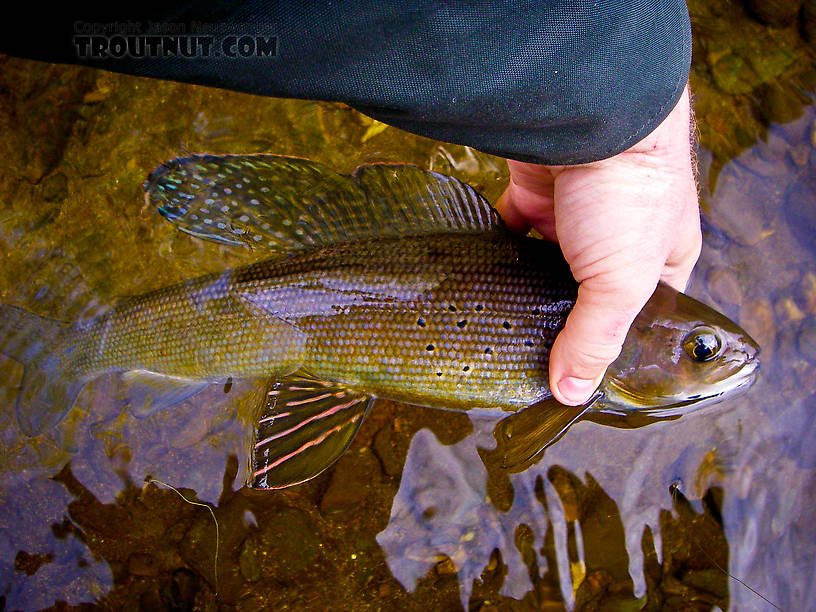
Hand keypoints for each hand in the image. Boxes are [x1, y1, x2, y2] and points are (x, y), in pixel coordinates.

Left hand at [496, 85, 700, 405]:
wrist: (588, 112)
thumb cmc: (629, 194)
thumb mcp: (623, 282)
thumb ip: (595, 338)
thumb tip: (572, 392)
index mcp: (660, 258)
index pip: (642, 316)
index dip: (617, 345)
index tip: (582, 376)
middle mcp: (618, 239)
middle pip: (586, 294)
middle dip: (561, 321)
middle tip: (531, 358)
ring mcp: (573, 217)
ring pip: (543, 267)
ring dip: (524, 291)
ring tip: (499, 328)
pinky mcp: (533, 195)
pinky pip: (510, 234)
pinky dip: (496, 254)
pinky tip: (479, 283)